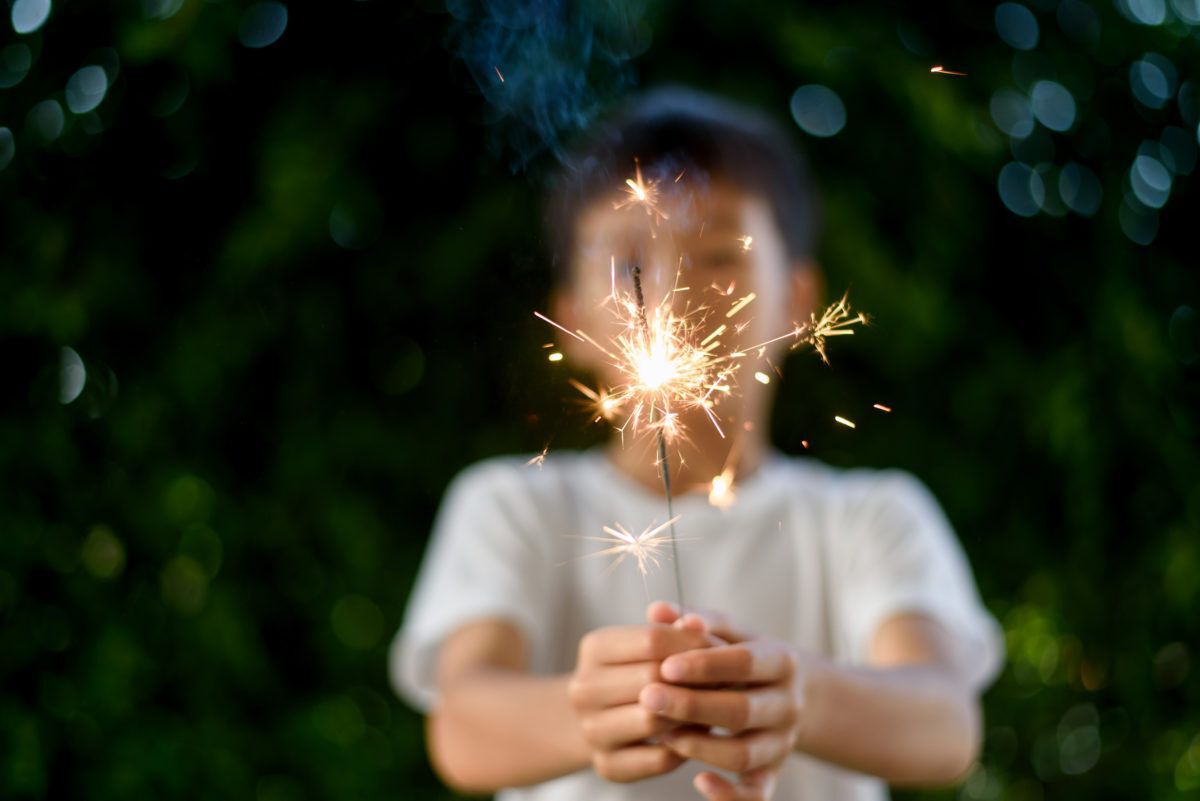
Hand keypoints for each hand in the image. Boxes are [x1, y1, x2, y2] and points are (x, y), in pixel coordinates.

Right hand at [567, 621, 719, 782]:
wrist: (604, 714)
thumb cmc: (638, 669)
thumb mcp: (650, 641)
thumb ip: (675, 629)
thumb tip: (694, 621)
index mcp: (594, 648)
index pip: (652, 640)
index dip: (694, 644)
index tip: (723, 649)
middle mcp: (583, 689)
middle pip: (653, 680)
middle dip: (697, 680)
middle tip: (728, 681)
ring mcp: (591, 730)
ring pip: (655, 720)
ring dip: (691, 715)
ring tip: (714, 706)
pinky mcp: (607, 766)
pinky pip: (659, 758)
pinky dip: (684, 747)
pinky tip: (695, 733)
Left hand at [640, 604, 812, 800]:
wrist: (790, 691)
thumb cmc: (746, 655)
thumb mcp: (731, 631)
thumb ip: (696, 619)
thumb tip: (657, 610)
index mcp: (780, 661)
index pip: (744, 662)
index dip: (705, 664)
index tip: (666, 664)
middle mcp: (787, 704)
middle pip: (741, 710)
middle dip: (692, 706)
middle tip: (648, 697)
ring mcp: (782, 742)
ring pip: (745, 753)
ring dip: (701, 746)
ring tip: (663, 734)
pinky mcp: (773, 772)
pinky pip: (757, 795)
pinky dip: (730, 796)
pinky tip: (699, 782)